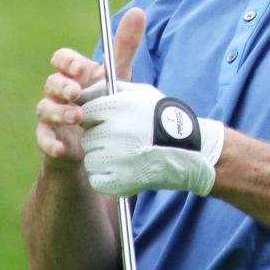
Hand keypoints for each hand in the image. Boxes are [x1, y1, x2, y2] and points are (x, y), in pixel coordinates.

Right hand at [34, 7, 146, 164]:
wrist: (96, 147)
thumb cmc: (106, 105)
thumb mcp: (117, 77)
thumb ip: (125, 46)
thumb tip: (138, 10)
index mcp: (75, 75)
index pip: (61, 59)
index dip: (68, 61)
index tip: (81, 68)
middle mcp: (60, 93)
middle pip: (51, 81)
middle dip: (63, 85)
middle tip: (77, 92)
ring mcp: (52, 116)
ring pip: (45, 108)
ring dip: (60, 112)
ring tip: (78, 117)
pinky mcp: (50, 140)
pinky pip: (43, 138)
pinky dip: (51, 143)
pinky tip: (63, 148)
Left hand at [79, 83, 224, 196]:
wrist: (188, 150)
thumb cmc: (162, 118)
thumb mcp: (141, 93)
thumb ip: (110, 88)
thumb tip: (82, 92)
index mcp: (118, 107)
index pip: (86, 112)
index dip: (95, 118)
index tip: (107, 122)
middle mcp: (114, 132)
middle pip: (87, 137)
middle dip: (100, 138)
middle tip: (122, 140)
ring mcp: (115, 159)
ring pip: (91, 159)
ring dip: (102, 158)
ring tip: (126, 154)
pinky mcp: (117, 181)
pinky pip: (96, 178)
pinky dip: (106, 176)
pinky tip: (124, 169)